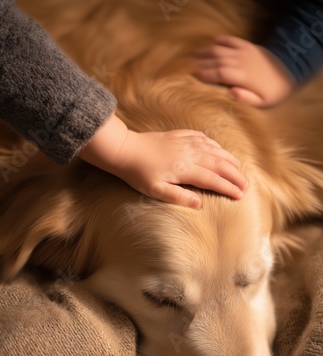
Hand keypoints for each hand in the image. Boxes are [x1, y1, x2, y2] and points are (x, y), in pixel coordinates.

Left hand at [79, 114, 245, 207]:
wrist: (126, 149)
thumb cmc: (139, 173)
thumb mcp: (156, 190)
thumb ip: (179, 197)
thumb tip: (200, 204)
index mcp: (186, 169)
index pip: (214, 179)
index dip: (229, 188)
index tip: (240, 195)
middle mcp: (191, 153)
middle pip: (220, 164)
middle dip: (235, 175)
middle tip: (246, 185)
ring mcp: (186, 142)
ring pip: (215, 150)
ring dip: (229, 159)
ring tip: (239, 168)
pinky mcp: (181, 135)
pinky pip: (204, 138)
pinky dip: (215, 145)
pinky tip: (218, 149)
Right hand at [195, 36, 295, 106]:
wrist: (288, 70)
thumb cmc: (273, 91)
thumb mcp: (262, 102)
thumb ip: (246, 99)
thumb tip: (231, 92)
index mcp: (242, 77)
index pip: (219, 74)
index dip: (206, 75)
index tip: (196, 77)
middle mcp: (240, 63)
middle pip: (217, 61)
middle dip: (202, 63)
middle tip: (191, 66)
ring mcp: (244, 53)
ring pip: (221, 50)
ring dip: (207, 51)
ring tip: (196, 55)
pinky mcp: (248, 46)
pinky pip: (231, 40)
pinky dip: (222, 40)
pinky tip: (214, 42)